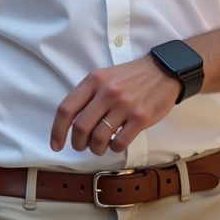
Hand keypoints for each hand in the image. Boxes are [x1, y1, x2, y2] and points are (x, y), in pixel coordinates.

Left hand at [50, 57, 182, 155]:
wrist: (163, 71)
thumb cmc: (131, 77)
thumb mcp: (104, 76)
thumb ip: (88, 95)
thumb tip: (71, 123)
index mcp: (94, 80)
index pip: (66, 109)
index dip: (57, 130)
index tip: (56, 144)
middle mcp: (106, 92)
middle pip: (81, 127)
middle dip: (78, 143)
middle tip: (81, 146)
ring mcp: (124, 105)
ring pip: (99, 138)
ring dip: (96, 148)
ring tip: (99, 147)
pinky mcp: (140, 117)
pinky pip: (119, 142)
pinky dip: (114, 148)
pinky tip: (116, 143)